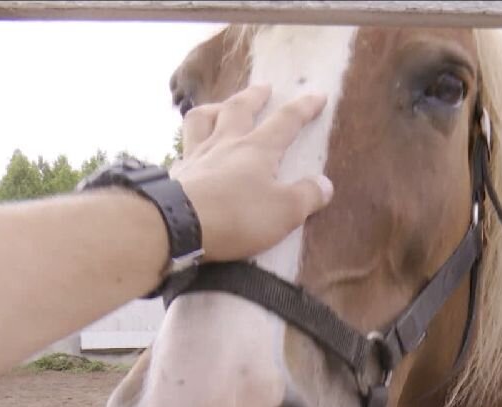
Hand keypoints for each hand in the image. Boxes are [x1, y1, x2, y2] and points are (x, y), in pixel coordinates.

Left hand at [170, 85, 333, 260]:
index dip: (304, 108)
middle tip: (264, 87)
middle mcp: (226, 143)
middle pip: (239, 108)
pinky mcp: (177, 174)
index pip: (286, 121)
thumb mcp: (284, 211)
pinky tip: (192, 150)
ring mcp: (197, 155)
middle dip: (255, 96)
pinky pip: (184, 148)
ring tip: (221, 107)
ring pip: (203, 119)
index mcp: (257, 149)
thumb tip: (324, 184)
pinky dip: (191, 143)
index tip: (317, 96)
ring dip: (215, 108)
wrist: (178, 224)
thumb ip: (306, 195)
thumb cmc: (237, 216)